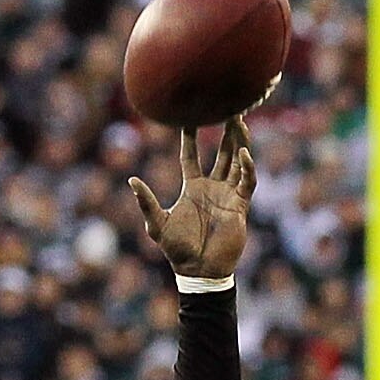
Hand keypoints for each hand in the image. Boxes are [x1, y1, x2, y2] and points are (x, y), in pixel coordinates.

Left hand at [129, 117, 256, 281]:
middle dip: (224, 132)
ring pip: (236, 161)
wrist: (199, 271)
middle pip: (220, 152)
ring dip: (239, 141)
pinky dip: (247, 168)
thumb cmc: (177, 250)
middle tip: (227, 109)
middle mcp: (212, 187)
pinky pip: (246, 182)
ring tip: (240, 120)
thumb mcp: (158, 224)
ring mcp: (227, 195)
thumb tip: (132, 181)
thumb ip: (147, 202)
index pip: (191, 155)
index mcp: (192, 187)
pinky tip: (244, 154)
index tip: (189, 116)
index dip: (190, 137)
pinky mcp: (240, 206)